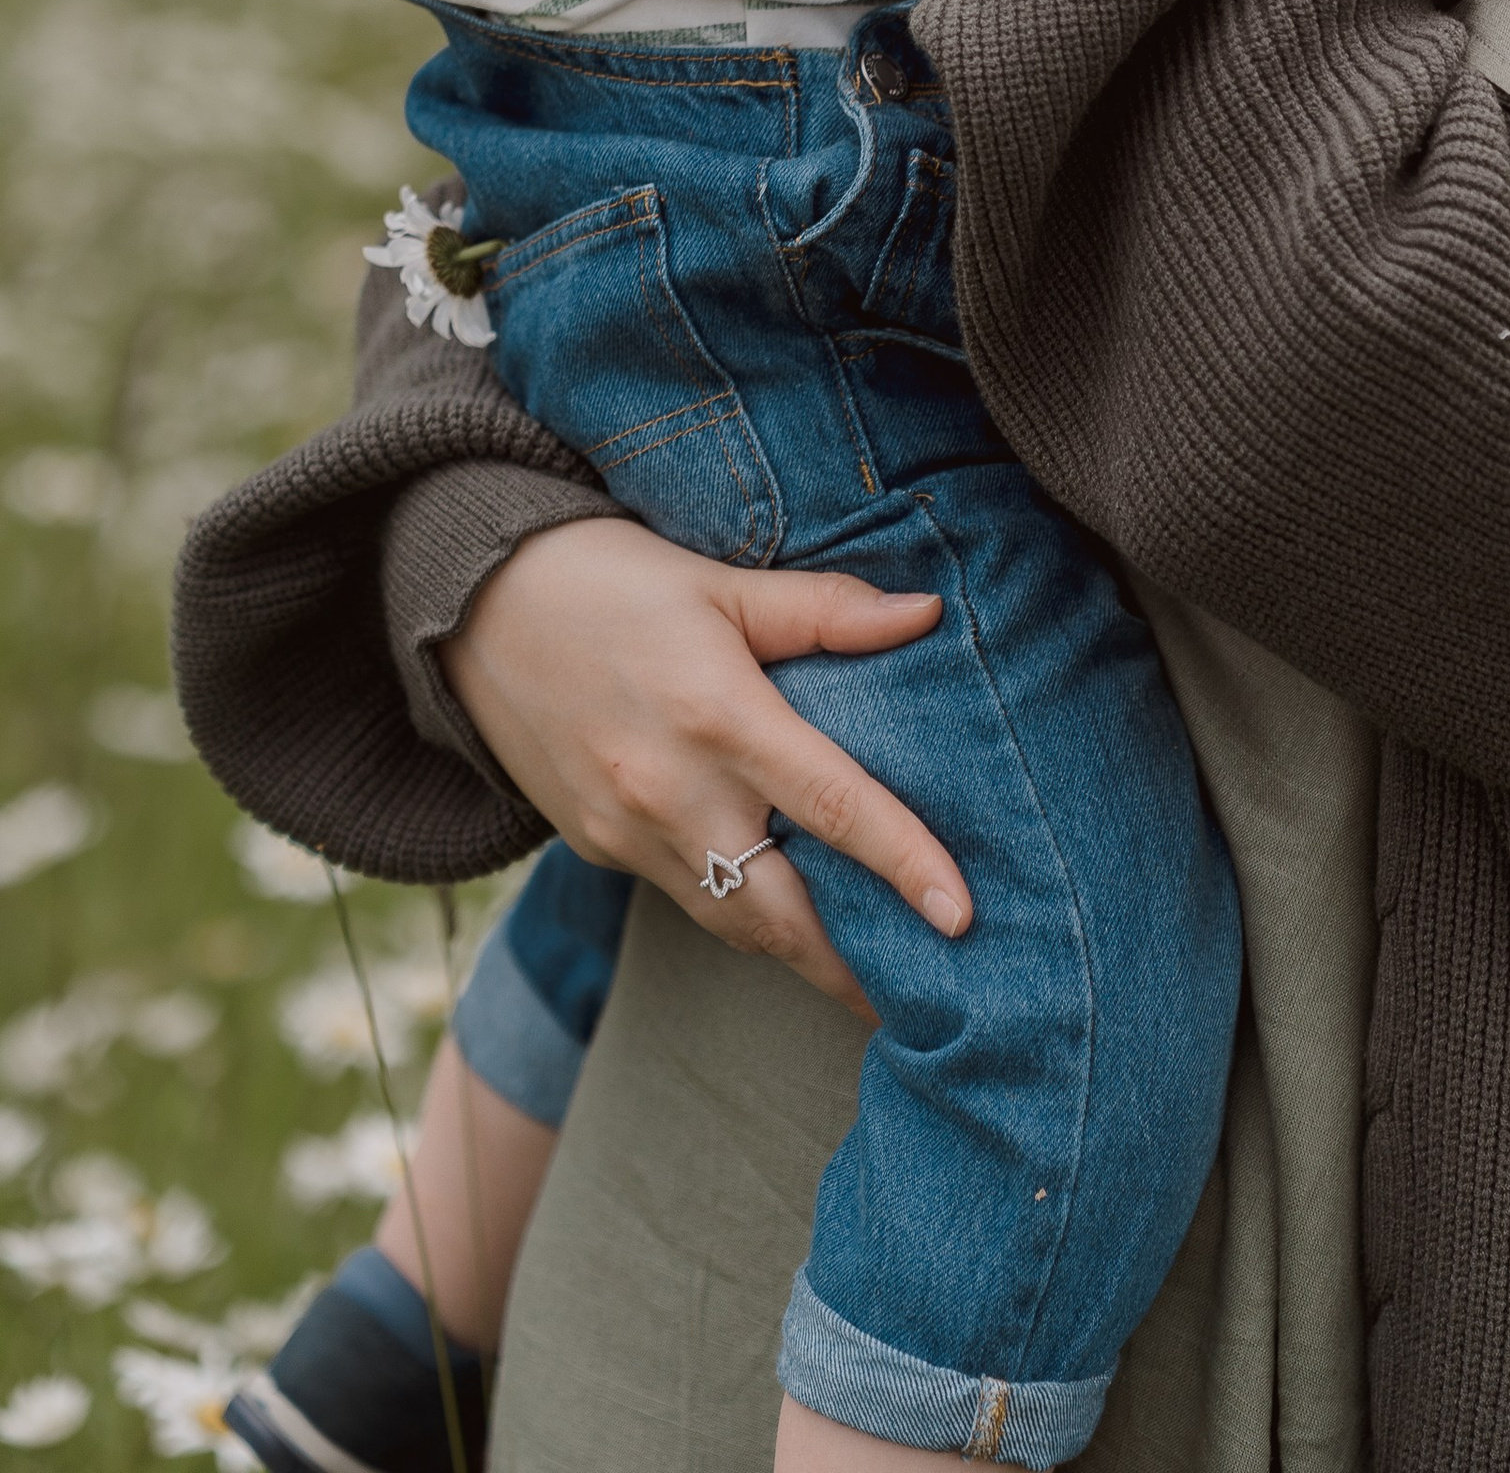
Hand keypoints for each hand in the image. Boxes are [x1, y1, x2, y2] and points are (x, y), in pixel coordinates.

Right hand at [442, 517, 971, 1013]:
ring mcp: (629, 832)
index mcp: (718, 716)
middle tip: (933, 998)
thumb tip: (925, 613)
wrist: (477, 609)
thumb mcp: (722, 583)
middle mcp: (673, 792)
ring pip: (734, 924)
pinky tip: (788, 918)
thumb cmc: (615, 581)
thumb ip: (825, 609)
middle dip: (856, 968)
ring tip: (874, 981)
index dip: (903, 864)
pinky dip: (743, 919)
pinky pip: (688, 901)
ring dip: (803, 957)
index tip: (962, 917)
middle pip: (783, 913)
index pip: (833, 807)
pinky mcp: (600, 849)